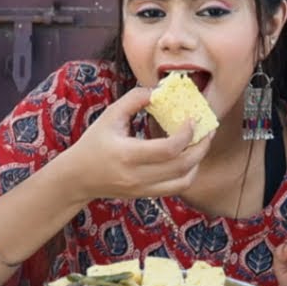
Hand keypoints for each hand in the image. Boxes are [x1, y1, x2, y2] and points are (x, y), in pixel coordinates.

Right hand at [65, 88, 212, 201]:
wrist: (78, 177)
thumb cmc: (93, 143)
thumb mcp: (109, 116)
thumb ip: (133, 99)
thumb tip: (158, 91)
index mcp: (128, 155)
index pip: (169, 149)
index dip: (187, 134)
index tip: (193, 118)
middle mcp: (138, 175)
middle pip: (182, 165)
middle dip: (201, 146)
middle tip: (208, 129)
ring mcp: (143, 188)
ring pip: (184, 180)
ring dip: (198, 161)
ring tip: (202, 143)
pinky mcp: (146, 194)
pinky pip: (176, 187)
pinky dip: (189, 173)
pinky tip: (190, 158)